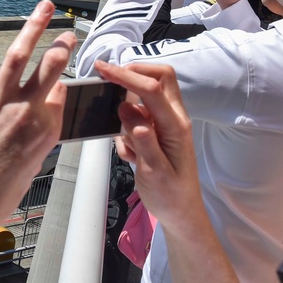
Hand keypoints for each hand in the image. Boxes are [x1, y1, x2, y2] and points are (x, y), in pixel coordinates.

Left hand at [0, 2, 75, 253]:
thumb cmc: (0, 193)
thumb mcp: (34, 163)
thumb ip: (42, 130)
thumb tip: (48, 106)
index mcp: (46, 130)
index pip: (63, 91)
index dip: (65, 77)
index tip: (67, 63)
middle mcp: (25, 113)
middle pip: (51, 68)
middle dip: (62, 45)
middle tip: (68, 30)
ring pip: (16, 57)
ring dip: (32, 28)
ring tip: (43, 7)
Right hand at [94, 62, 199, 227]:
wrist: (181, 213)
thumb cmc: (171, 196)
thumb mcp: (156, 173)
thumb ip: (144, 140)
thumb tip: (128, 109)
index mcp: (175, 126)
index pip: (151, 89)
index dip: (126, 75)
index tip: (102, 69)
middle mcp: (173, 119)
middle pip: (159, 76)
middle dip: (133, 72)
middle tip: (109, 84)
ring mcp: (166, 123)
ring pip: (145, 96)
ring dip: (127, 111)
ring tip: (128, 147)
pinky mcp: (157, 131)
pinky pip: (137, 117)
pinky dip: (126, 130)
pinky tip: (131, 155)